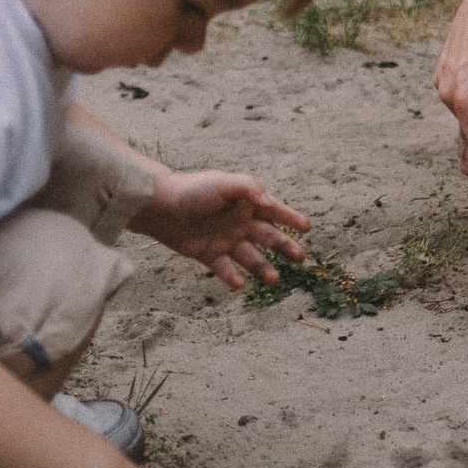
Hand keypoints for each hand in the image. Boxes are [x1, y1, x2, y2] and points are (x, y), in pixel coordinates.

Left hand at [132, 170, 310, 288]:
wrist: (160, 206)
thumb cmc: (193, 189)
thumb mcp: (224, 183)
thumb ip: (249, 188)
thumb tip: (269, 202)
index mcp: (246, 203)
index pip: (274, 211)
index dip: (291, 218)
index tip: (307, 228)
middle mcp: (239, 223)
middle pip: (268, 238)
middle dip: (285, 247)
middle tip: (300, 258)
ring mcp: (225, 240)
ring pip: (250, 258)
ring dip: (263, 269)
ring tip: (274, 280)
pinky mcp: (209, 255)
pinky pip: (225, 269)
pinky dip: (233, 278)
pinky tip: (241, 285)